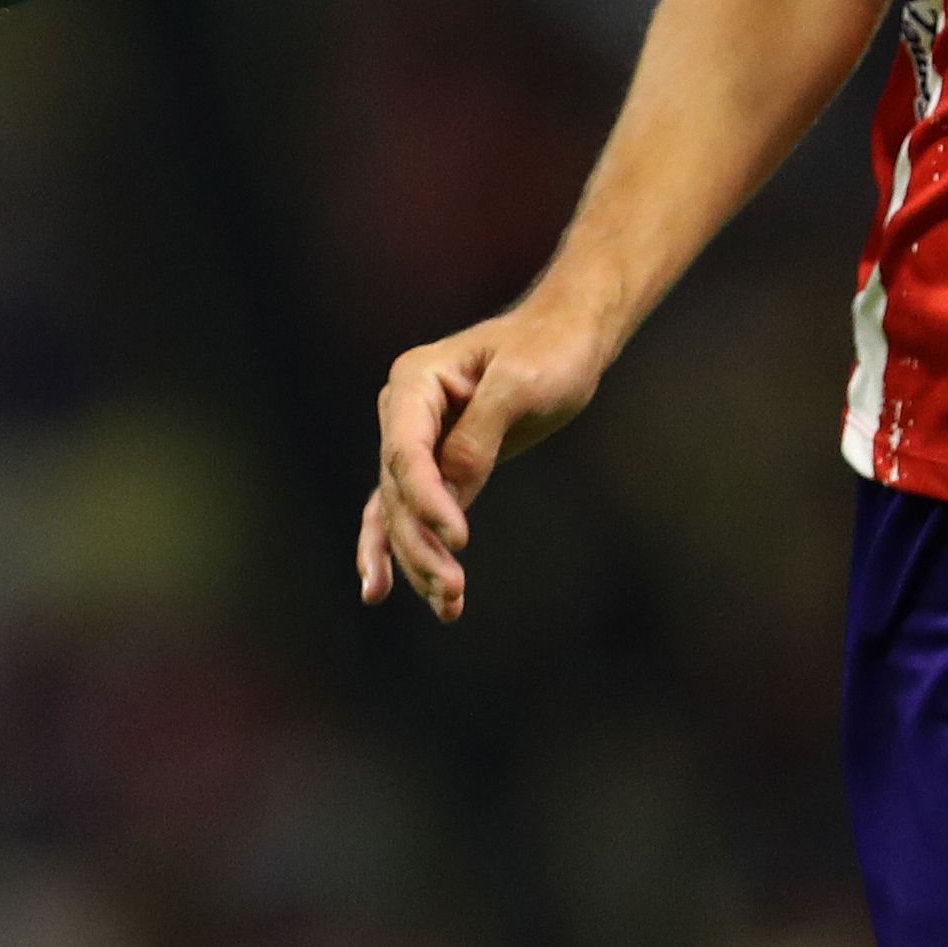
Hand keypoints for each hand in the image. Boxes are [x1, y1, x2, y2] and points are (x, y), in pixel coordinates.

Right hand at [358, 297, 613, 621]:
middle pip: (398, 491)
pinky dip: (398, 550)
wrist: (566, 340)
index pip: (406, 453)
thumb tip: (453, 488)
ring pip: (400, 510)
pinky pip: (405, 511)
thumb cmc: (548, 352)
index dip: (427, 500)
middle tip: (453, 591)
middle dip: (422, 544)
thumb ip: (480, 434)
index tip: (460, 540)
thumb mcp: (521, 384)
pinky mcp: (435, 465)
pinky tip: (381, 590)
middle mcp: (403, 412)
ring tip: (447, 606)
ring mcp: (414, 439)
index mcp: (415, 382)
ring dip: (417, 559)